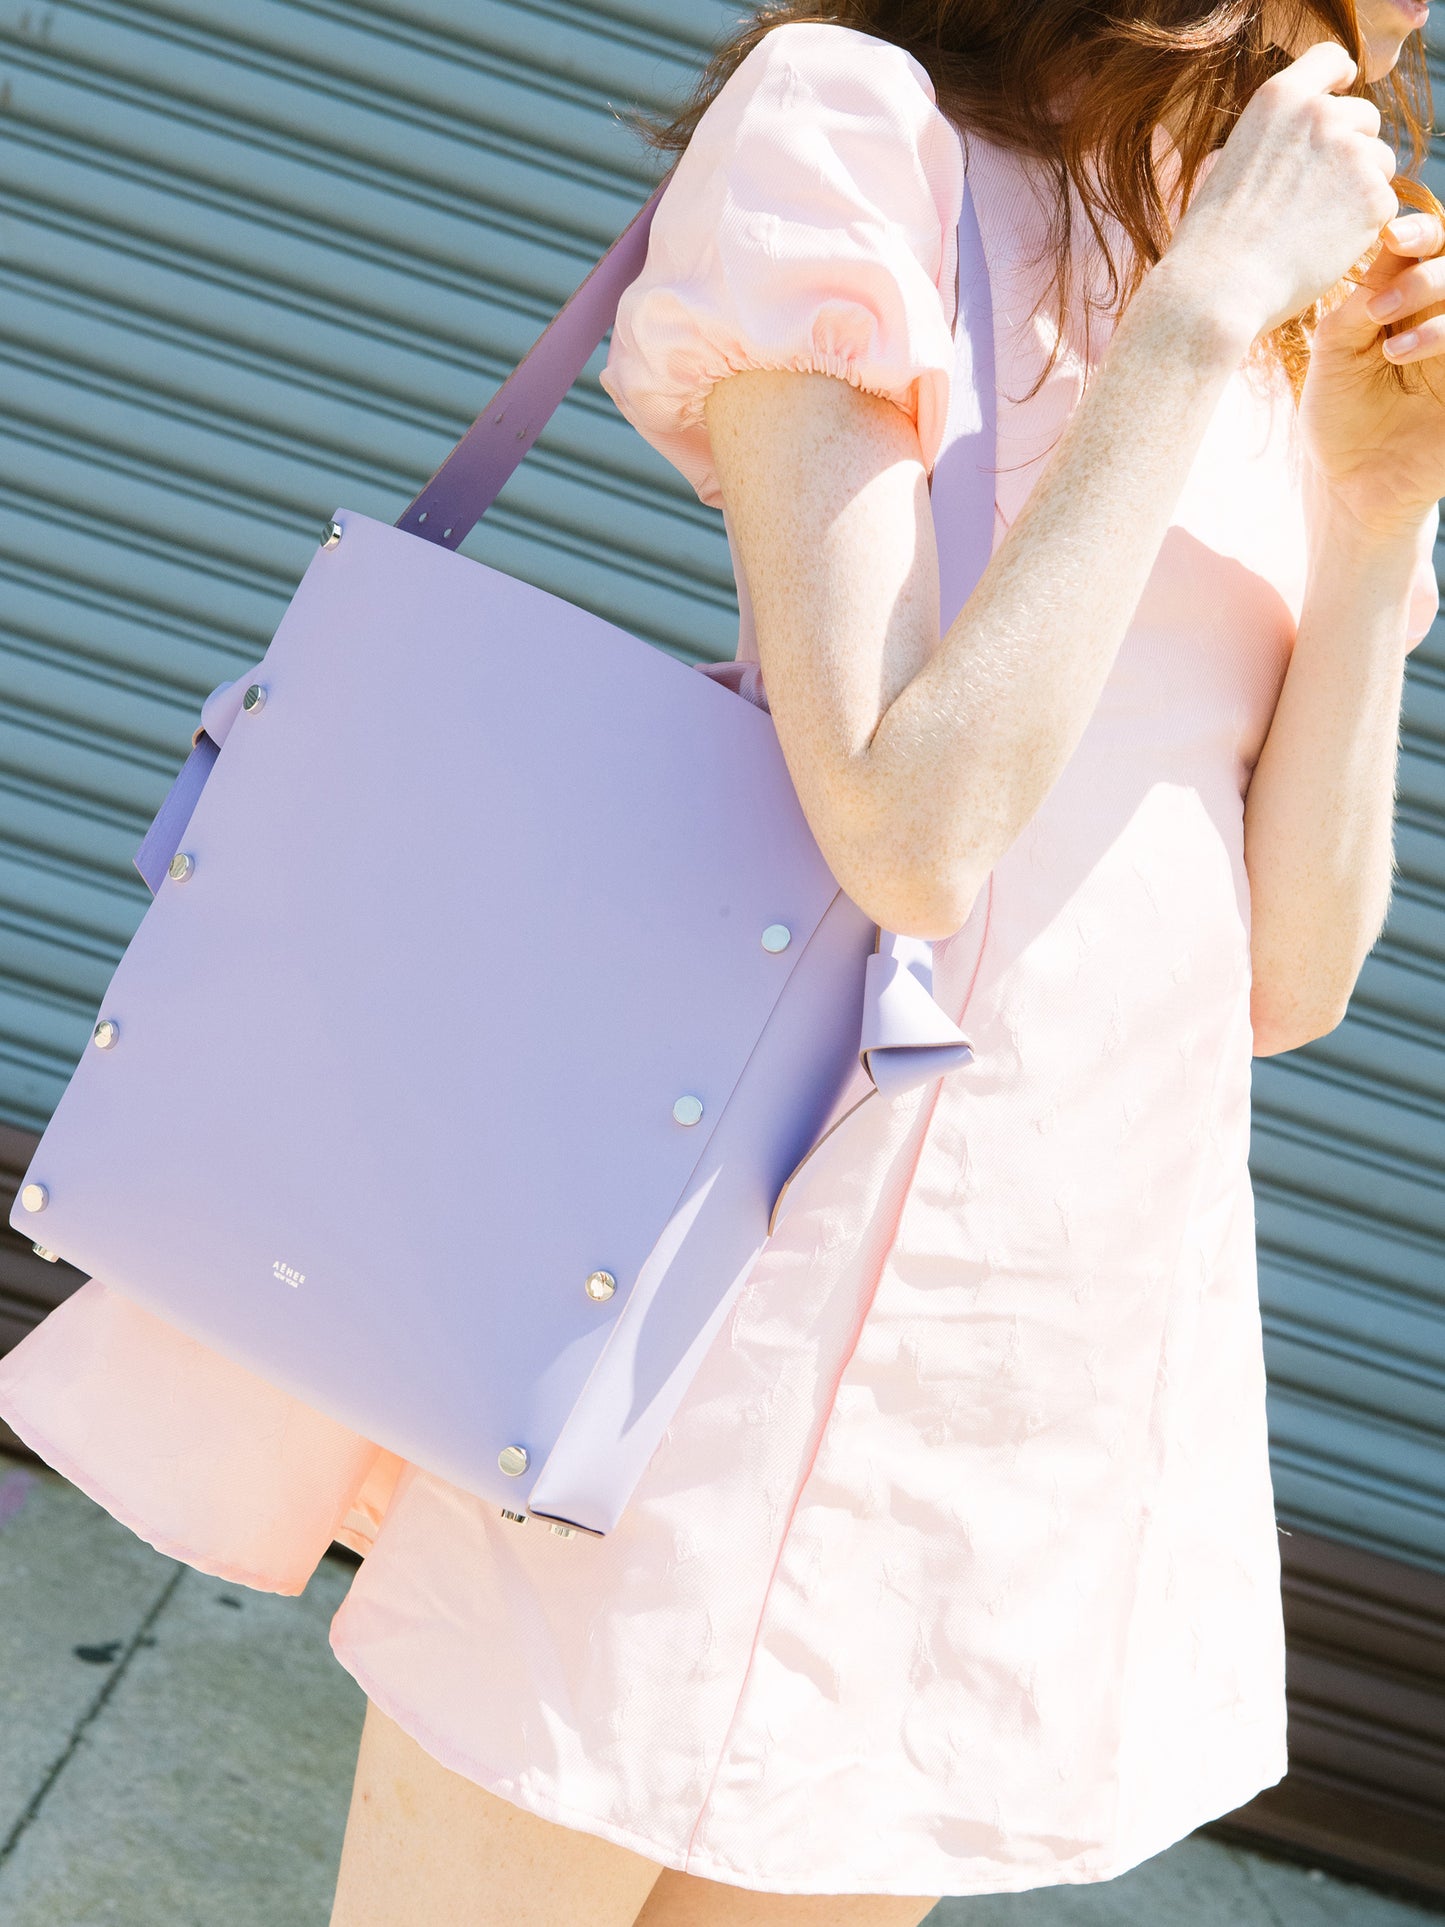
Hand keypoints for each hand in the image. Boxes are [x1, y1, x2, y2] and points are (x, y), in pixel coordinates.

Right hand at [1166, 41, 1397, 344]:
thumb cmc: (1213, 241)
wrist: (1218, 289)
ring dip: (1357, 190)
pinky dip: (1361, 228)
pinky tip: (1321, 247)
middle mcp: (1320, 114)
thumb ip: (1279, 138)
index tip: (1343, 90)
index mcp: (1278, 99)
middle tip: (1314, 198)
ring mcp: (1351, 152)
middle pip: (1365, 116)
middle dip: (1351, 149)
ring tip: (1310, 227)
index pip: (1330, 59)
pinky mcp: (1373, 195)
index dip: (1341, 77)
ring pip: (1379, 162)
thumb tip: (1312, 144)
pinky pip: (1383, 204)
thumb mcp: (1232, 162)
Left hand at [1300, 209, 1444, 535]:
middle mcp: (1443, 318)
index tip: (1392, 237)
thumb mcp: (1335, 355)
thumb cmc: (1338, 417)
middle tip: (1378, 311)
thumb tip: (1387, 248)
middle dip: (1425, 277)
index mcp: (1408, 300)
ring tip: (1391, 352)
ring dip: (1438, 317)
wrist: (1351, 486)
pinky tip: (1409, 358)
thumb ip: (1359, 305)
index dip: (1419, 232)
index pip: (1429, 247)